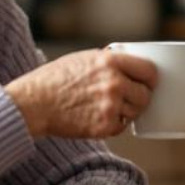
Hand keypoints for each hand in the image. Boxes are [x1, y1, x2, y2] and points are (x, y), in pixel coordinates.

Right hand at [4, 49, 157, 138]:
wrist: (33, 103)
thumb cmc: (55, 79)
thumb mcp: (84, 58)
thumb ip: (110, 61)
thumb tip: (132, 64)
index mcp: (110, 62)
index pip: (149, 71)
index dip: (151, 78)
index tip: (148, 82)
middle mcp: (114, 83)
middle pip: (145, 94)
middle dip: (140, 97)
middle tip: (129, 98)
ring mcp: (110, 106)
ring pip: (135, 112)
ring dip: (127, 111)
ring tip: (108, 107)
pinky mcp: (104, 126)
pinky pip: (121, 126)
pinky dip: (114, 124)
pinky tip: (98, 117)